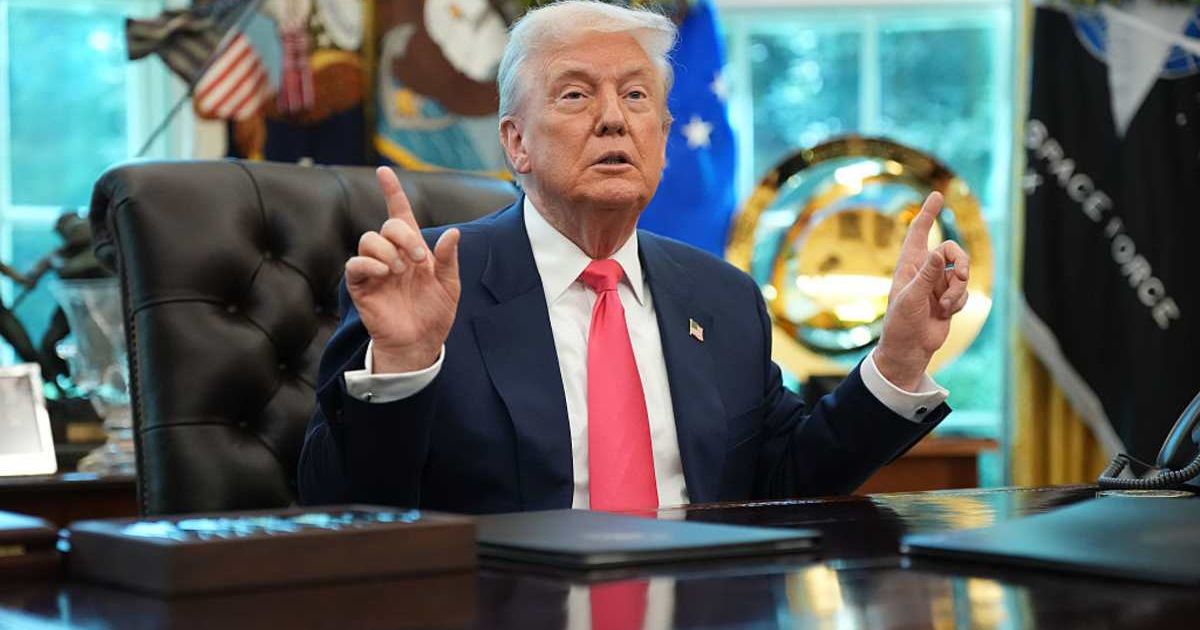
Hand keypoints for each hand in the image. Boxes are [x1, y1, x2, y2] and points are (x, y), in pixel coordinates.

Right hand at [345, 167, 460, 372]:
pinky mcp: (362, 286)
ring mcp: (375, 270)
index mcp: (412, 250)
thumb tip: (453, 232)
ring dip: (387, 250)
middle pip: (387, 226)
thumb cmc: (434, 314)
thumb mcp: (450, 285)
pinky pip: (355, 265)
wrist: (421, 343)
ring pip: (369, 240)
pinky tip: (385, 273)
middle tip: (419, 258)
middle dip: (404, 235)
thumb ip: (449, 259)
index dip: (392, 192)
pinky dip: (369, 264)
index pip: (400, 214)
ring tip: (400, 270)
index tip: (385, 171)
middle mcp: (392, 255)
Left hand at [874, 192, 969, 390]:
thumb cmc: (902, 323)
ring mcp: (937, 283)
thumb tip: (940, 253)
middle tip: (961, 276)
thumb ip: (928, 275)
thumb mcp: (912, 297)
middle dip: (962, 262)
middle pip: (953, 250)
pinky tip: (946, 313)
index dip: (928, 213)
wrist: (910, 348)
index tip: (937, 195)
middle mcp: (924, 270)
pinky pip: (965, 290)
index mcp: (909, 264)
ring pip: (963, 272)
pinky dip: (959, 301)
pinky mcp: (948, 297)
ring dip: (958, 289)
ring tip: (944, 306)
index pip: (919, 232)